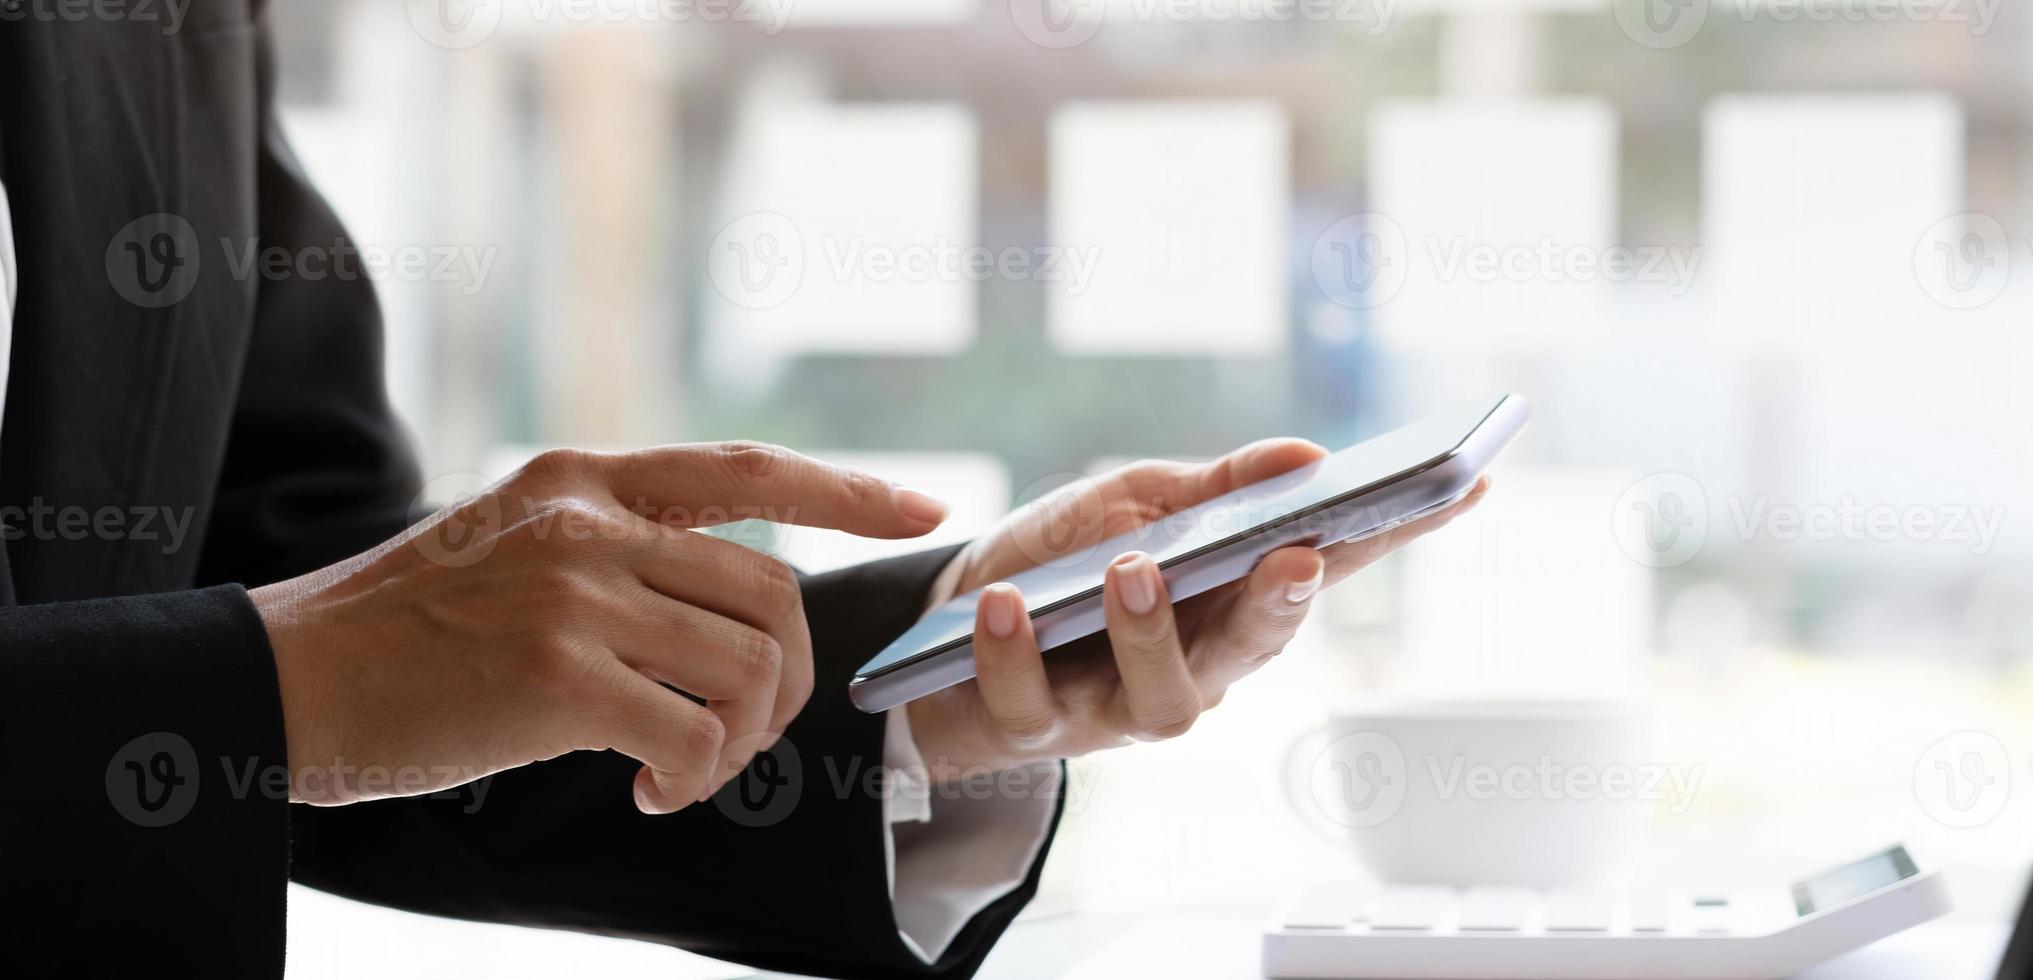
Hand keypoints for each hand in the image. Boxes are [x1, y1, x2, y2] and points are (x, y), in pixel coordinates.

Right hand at [252, 442, 946, 812]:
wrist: (290, 680)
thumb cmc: (408, 630)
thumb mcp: (514, 545)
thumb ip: (616, 549)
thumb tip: (735, 604)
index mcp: (583, 479)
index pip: (746, 471)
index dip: (846, 489)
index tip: (923, 504)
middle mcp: (590, 523)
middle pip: (772, 595)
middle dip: (789, 679)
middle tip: (741, 732)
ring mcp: (575, 595)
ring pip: (749, 669)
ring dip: (741, 741)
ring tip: (684, 768)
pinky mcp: (559, 679)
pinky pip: (694, 735)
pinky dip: (694, 779)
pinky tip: (649, 791)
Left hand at [904, 439, 1489, 775]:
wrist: (943, 618)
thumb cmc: (1061, 557)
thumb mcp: (1133, 500)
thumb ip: (1215, 486)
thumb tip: (1307, 455)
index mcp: (1233, 599)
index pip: (1329, 565)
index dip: (1400, 533)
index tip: (1466, 485)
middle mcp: (1196, 666)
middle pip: (1256, 647)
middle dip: (1280, 606)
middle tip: (1292, 557)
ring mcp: (1120, 706)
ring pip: (1162, 696)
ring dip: (1149, 632)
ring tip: (1130, 570)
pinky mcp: (1036, 728)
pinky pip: (1031, 701)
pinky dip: (1015, 650)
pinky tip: (1008, 605)